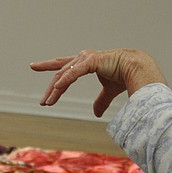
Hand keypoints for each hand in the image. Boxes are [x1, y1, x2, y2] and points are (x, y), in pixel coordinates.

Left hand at [30, 49, 166, 116]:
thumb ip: (101, 101)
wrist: (138, 69)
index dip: (48, 65)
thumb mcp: (108, 91)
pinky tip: (56, 89)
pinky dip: (64, 82)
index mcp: (86, 63)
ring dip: (55, 90)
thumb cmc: (125, 76)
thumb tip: (95, 114)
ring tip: (48, 102)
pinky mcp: (91, 61)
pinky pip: (73, 74)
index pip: (63, 65)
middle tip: (43, 102)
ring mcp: (86, 59)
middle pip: (60, 73)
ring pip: (64, 75)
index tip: (33, 66)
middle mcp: (83, 58)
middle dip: (50, 88)